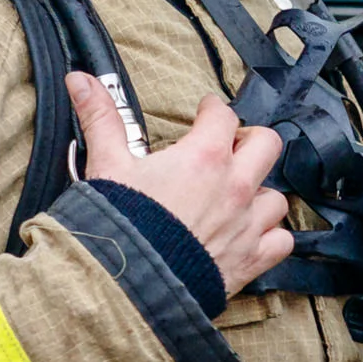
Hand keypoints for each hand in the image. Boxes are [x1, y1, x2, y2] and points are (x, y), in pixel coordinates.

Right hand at [69, 76, 292, 295]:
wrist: (129, 282)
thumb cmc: (119, 223)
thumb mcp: (107, 165)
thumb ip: (101, 119)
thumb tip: (81, 79)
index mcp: (204, 157)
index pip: (223, 116)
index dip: (213, 110)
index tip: (205, 112)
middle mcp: (234, 187)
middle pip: (267, 145)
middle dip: (250, 141)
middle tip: (230, 147)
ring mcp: (247, 224)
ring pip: (276, 197)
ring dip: (260, 193)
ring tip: (239, 196)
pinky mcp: (251, 259)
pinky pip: (281, 241)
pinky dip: (271, 236)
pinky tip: (253, 234)